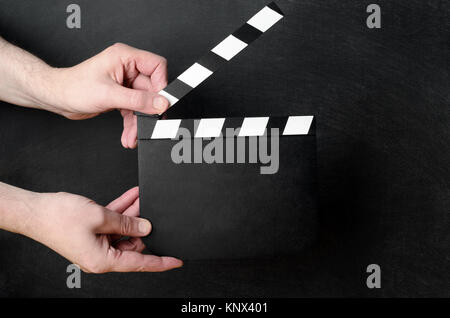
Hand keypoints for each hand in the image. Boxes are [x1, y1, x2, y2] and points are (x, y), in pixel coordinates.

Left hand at [0, 38, 168, 148]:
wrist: (57, 98)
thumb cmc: (74, 88)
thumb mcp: (109, 95)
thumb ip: (138, 100)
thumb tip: (161, 103)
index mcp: (125, 57)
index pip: (156, 66)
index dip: (161, 85)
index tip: (160, 103)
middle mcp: (127, 68)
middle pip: (151, 89)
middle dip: (147, 111)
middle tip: (148, 126)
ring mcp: (125, 82)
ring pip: (143, 103)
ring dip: (139, 122)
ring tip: (133, 136)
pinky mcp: (121, 96)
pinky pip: (134, 110)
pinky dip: (133, 124)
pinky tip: (129, 135)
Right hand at [24, 187, 181, 272]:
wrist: (35, 211)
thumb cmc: (58, 218)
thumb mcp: (100, 217)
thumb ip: (126, 222)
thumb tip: (145, 227)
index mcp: (104, 260)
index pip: (140, 263)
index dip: (161, 262)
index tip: (176, 260)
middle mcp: (101, 255)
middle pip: (133, 242)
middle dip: (144, 225)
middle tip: (154, 210)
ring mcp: (97, 243)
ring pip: (124, 229)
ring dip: (133, 214)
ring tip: (144, 198)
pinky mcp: (92, 232)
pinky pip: (113, 222)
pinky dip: (122, 210)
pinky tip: (132, 197)